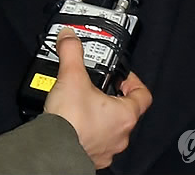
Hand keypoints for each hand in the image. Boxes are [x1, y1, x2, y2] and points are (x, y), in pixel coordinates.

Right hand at [45, 28, 151, 168]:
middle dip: (111, 97)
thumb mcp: (72, 75)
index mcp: (125, 115)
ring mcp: (106, 149)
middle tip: (98, 86)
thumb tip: (69, 37)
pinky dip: (86, 131)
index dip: (133, 81)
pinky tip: (72, 122)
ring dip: (99, 116)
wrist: (52, 151)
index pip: (142, 95)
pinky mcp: (90, 158)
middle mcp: (119, 135)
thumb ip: (72, 51)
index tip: (122, 75)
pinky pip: (94, 141)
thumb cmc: (70, 122)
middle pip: (125, 111)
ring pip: (109, 128)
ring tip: (82, 103)